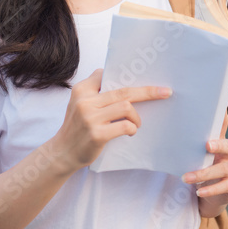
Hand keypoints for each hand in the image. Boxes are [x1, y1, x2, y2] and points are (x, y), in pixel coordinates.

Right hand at [50, 68, 171, 172]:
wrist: (62, 153)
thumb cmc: (76, 127)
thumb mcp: (78, 103)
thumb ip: (94, 91)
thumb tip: (120, 79)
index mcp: (82, 90)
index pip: (107, 75)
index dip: (127, 77)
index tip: (144, 79)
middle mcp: (85, 101)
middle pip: (124, 91)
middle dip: (148, 91)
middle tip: (165, 92)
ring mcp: (91, 118)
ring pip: (126, 107)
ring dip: (136, 117)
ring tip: (135, 124)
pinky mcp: (97, 134)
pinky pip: (125, 126)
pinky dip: (132, 129)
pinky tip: (130, 133)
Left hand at [181, 112, 227, 217]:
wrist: (208, 194)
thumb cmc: (198, 167)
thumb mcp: (193, 153)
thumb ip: (185, 140)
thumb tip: (166, 121)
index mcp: (217, 141)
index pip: (221, 125)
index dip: (221, 114)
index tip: (219, 104)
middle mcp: (227, 153)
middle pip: (227, 145)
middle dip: (218, 144)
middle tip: (207, 145)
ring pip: (221, 169)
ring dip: (203, 173)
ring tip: (185, 178)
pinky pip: (224, 187)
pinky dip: (211, 189)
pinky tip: (198, 192)